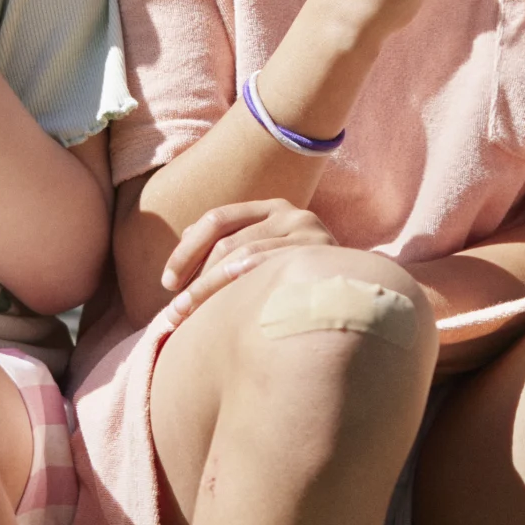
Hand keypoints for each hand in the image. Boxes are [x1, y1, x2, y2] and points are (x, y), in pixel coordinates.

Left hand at [160, 198, 334, 328]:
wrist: (358, 294)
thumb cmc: (300, 280)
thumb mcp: (266, 256)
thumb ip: (232, 245)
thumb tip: (186, 237)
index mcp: (271, 208)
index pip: (217, 220)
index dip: (186, 251)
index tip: (166, 284)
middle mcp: (291, 213)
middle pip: (226, 240)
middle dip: (194, 277)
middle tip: (173, 311)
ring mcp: (308, 232)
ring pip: (243, 256)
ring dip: (209, 289)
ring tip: (189, 317)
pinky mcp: (319, 254)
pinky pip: (267, 268)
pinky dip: (239, 286)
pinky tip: (224, 308)